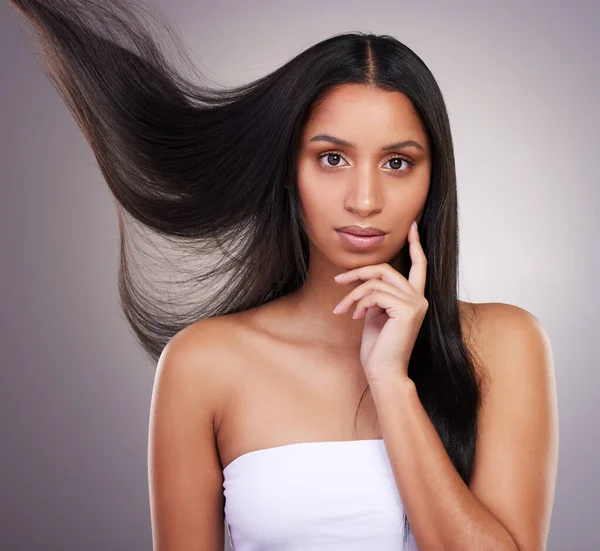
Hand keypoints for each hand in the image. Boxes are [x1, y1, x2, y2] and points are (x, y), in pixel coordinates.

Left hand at [332, 220, 427, 385]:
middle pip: (386, 269)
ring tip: (342, 310)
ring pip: (376, 282)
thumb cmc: (378, 348)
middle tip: (338, 281)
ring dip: (353, 294)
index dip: (415, 244)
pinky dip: (359, 302)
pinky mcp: (407, 309)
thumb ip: (376, 295)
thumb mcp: (376, 314)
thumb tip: (364, 281)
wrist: (383, 372)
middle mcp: (420, 298)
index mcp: (415, 298)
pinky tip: (356, 317)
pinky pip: (374, 293)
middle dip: (359, 272)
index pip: (419, 265)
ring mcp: (416, 303)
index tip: (412, 225)